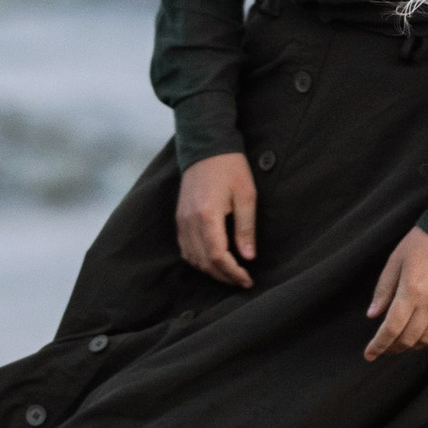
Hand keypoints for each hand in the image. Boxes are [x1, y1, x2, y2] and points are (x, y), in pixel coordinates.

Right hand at [177, 151, 257, 288]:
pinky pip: (185, 248)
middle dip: (223, 276)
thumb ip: (246, 228)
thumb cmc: (230, 168)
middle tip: (242, 280)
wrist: (206, 147)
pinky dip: (198, 260)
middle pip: (203, 262)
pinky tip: (212, 261)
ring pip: (192, 258)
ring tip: (230, 273)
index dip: (232, 273)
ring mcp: (182, 220)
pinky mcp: (180, 218)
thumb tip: (248, 257)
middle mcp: (190, 222)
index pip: (217, 256)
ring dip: (211, 271)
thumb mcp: (247, 196)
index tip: (247, 280)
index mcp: (207, 216)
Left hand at [365, 225, 427, 359]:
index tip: (369, 354)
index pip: (391, 328)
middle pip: (408, 338)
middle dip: (392, 348)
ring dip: (412, 346)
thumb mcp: (396, 261)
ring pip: (427, 340)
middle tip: (384, 348)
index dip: (378, 345)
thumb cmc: (422, 243)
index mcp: (411, 291)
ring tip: (402, 342)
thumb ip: (384, 290)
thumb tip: (373, 315)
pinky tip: (424, 339)